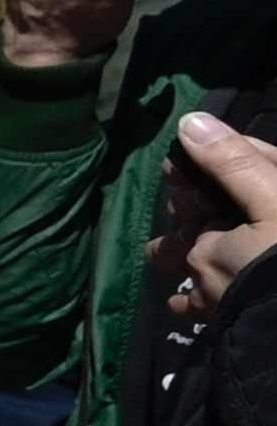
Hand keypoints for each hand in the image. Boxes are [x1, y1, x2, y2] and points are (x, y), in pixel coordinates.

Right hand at [162, 111, 276, 318]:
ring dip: (175, 250)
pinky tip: (177, 299)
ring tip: (160, 256)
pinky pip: (200, 297)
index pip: (248, 160)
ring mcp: (247, 269)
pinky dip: (185, 299)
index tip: (173, 166)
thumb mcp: (271, 202)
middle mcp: (264, 230)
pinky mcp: (230, 304)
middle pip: (219, 204)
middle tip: (182, 208)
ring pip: (201, 249)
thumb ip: (231, 163)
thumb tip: (190, 120)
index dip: (208, 157)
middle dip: (191, 205)